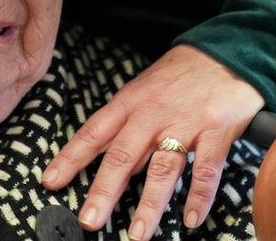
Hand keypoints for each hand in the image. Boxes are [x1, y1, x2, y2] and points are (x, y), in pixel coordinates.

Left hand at [41, 45, 263, 237]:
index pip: (93, 133)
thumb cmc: (179, 75)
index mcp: (129, 102)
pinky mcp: (217, 130)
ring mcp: (184, 123)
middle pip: (122, 156)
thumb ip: (127, 126)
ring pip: (162, 167)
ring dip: (150, 204)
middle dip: (103, 191)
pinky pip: (206, 168)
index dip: (70, 158)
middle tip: (89, 220)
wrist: (225, 52)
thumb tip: (111, 166)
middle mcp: (152, 114)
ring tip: (137, 233)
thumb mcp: (143, 90)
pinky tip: (190, 219)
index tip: (50, 181)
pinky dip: (198, 196)